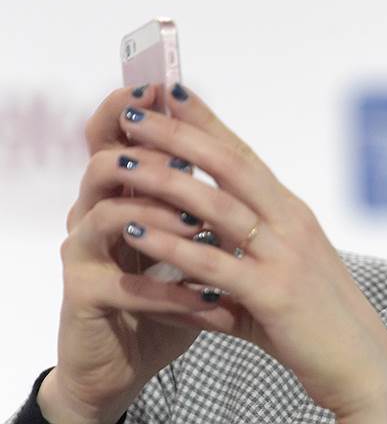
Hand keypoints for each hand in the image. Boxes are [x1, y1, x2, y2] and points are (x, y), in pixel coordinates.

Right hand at [40, 84, 217, 423]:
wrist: (132, 359)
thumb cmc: (168, 296)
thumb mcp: (192, 245)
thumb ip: (205, 205)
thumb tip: (243, 158)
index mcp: (123, 194)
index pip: (119, 138)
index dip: (137, 109)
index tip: (170, 87)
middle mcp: (95, 214)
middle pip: (106, 161)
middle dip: (151, 154)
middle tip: (191, 154)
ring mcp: (84, 254)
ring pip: (106, 212)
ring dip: (160, 215)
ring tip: (200, 226)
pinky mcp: (83, 296)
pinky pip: (123, 284)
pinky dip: (169, 289)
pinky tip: (208, 297)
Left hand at [113, 83, 386, 420]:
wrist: (362, 363)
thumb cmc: (319, 322)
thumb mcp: (282, 275)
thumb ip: (240, 259)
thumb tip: (193, 258)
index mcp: (292, 213)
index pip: (244, 154)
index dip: (206, 121)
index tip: (170, 92)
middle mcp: (290, 222)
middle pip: (229, 164)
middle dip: (177, 133)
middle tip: (131, 111)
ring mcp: (285, 256)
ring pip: (217, 205)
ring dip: (164, 180)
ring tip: (119, 164)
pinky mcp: (274, 294)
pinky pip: (212, 264)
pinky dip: (169, 246)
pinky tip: (133, 232)